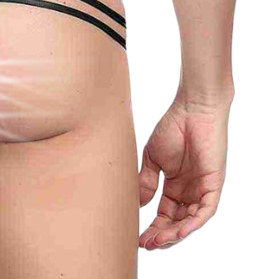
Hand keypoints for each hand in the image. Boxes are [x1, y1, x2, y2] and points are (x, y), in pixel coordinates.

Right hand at [139, 94, 232, 249]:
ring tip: (158, 241)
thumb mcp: (153, 158)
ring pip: (192, 222)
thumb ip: (147, 182)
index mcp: (176, 185)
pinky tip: (179, 231)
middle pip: (178, 223)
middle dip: (163, 236)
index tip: (139, 237)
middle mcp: (190, 191)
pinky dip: (193, 223)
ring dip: (176, 234)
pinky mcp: (214, 186)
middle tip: (148, 244)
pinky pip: (206, 212)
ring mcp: (203, 189)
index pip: (166, 214)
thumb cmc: (173, 126)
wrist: (192, 108)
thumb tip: (138, 206)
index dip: (154, 227)